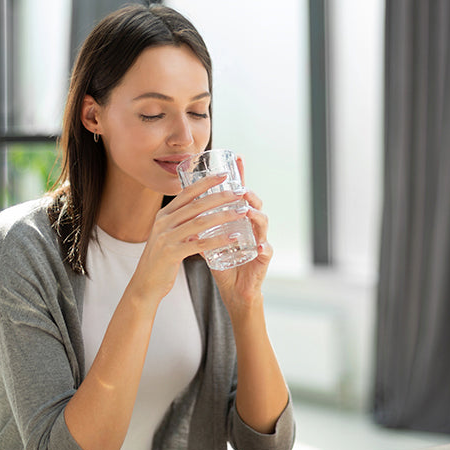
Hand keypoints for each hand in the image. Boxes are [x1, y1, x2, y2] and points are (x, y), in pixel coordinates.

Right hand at [128, 173, 250, 308]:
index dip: (206, 182)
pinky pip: (201, 244)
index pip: (187, 193)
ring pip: (201, 222)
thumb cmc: (161, 260)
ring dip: (224, 215)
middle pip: (197, 204)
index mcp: (164, 215)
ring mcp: (167, 237)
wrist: (145, 282)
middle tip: (239, 192)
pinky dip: (219, 239)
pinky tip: (234, 237)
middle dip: (220, 196)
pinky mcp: (172, 253)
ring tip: (242, 212)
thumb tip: (203, 214)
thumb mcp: (168, 235)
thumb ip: (182, 224)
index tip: (224, 175)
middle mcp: (164, 222)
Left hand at [210, 156, 271, 315]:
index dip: (240, 177)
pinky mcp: (262, 261)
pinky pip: (266, 252)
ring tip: (247, 211)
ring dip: (256, 216)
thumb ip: (202, 224)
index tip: (237, 158)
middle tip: (239, 188)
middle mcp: (252, 228)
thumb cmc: (224, 264)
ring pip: (263, 224)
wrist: (234, 291)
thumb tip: (184, 207)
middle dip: (249, 194)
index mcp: (240, 221)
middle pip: (255, 204)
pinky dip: (264, 249)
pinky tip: (260, 246)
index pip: (241, 195)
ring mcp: (260, 242)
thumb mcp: (210, 240)